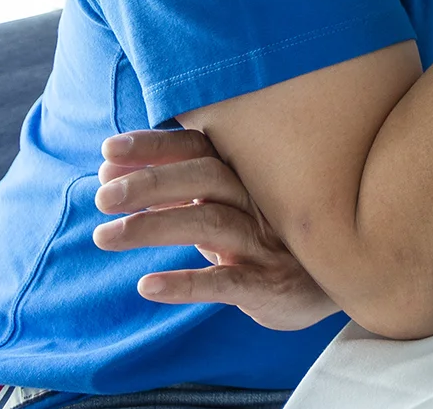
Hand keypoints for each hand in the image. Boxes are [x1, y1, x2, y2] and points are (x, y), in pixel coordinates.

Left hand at [92, 129, 337, 330]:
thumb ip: (174, 192)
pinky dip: (187, 283)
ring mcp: (265, 243)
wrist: (330, 285)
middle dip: (152, 182)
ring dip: (155, 226)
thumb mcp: (224, 208)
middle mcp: (257, 201)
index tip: (108, 151)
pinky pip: (227, 283)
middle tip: (102, 197)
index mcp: (245, 176)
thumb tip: (109, 174)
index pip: (199, 149)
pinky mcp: (268, 285)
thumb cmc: (263, 238)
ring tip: (104, 236)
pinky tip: (148, 286)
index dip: (156, 146)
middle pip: (205, 178)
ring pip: (211, 223)